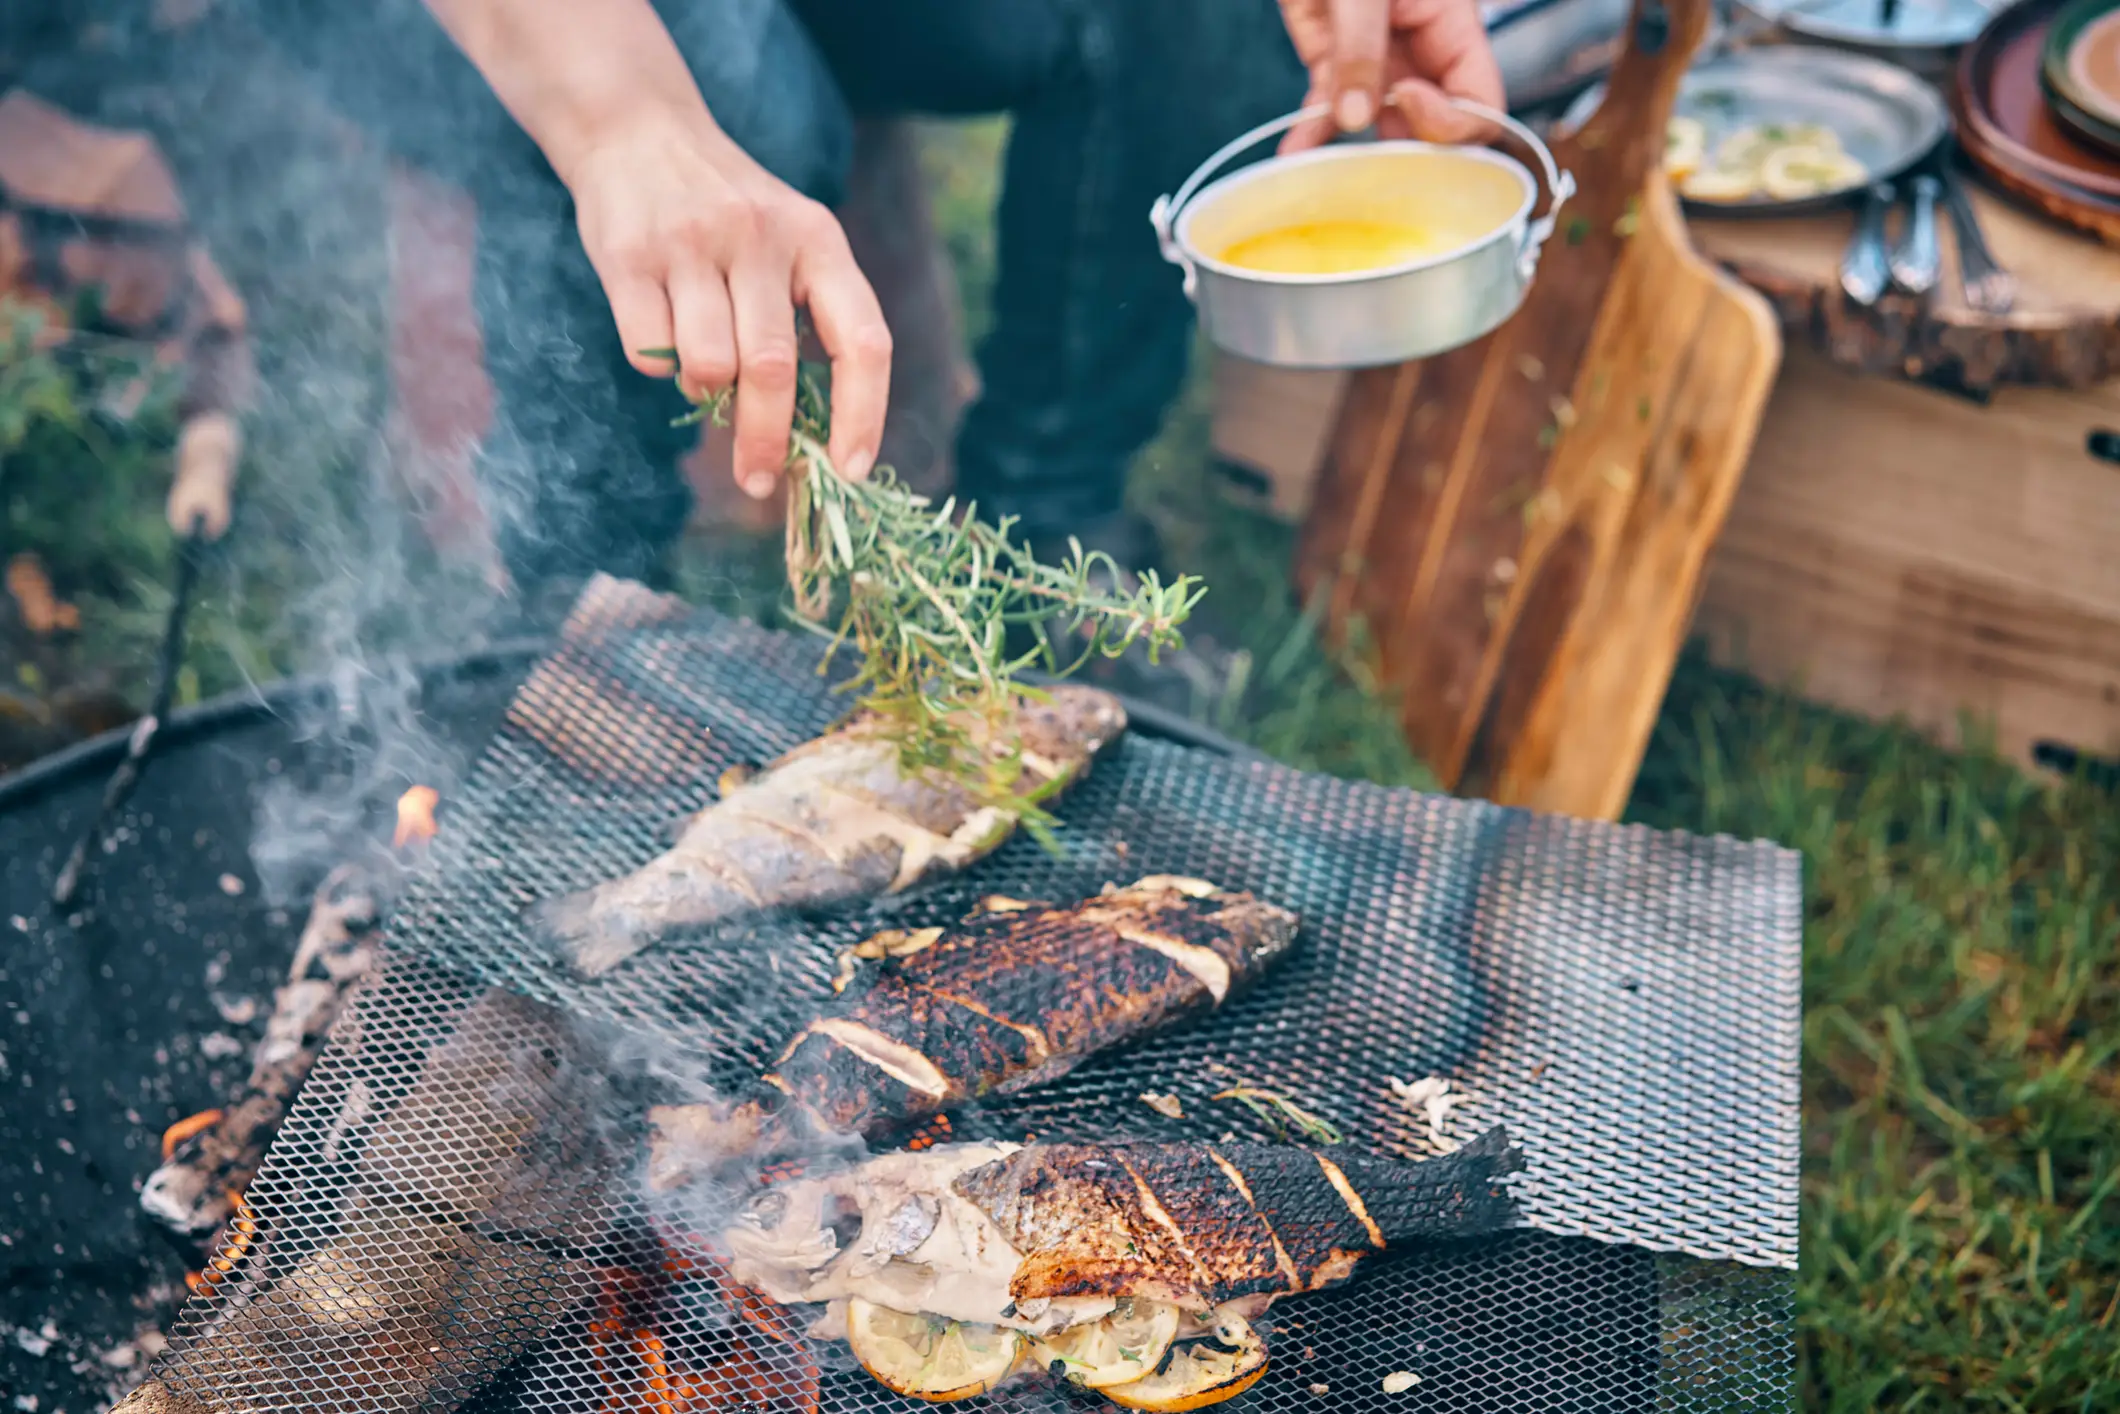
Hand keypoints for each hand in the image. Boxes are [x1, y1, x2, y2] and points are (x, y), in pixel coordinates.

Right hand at [563, 110, 891, 498]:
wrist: (638, 132)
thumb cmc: (730, 216)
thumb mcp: (791, 243)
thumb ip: (808, 322)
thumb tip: (812, 441)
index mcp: (820, 240)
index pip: (863, 341)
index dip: (863, 415)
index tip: (849, 471)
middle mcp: (762, 236)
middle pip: (773, 370)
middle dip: (767, 442)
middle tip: (758, 482)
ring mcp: (693, 243)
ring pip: (709, 368)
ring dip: (708, 395)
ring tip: (707, 376)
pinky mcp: (629, 255)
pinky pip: (650, 351)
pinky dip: (659, 366)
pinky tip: (663, 334)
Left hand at [1276, 0, 1504, 152]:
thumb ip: (1360, 50)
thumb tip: (1354, 121)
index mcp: (1453, 27)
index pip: (1479, 98)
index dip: (1454, 121)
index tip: (1410, 102)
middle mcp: (1421, 52)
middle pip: (1432, 124)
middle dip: (1409, 152)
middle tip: (1374, 168)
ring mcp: (1376, 61)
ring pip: (1378, 124)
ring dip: (1356, 152)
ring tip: (1329, 176)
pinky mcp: (1332, 62)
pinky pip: (1327, 108)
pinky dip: (1311, 132)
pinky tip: (1292, 153)